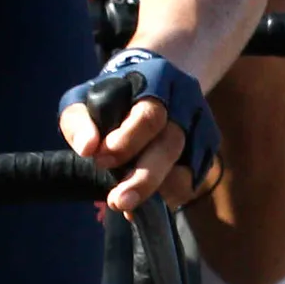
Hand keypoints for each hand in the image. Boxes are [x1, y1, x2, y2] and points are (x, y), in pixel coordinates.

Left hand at [59, 47, 218, 212]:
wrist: (145, 88)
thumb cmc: (109, 98)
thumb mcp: (83, 99)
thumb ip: (79, 121)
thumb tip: (87, 148)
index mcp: (158, 79)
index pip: (150, 115)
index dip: (127, 141)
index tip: (99, 160)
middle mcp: (186, 102)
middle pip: (172, 143)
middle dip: (144, 177)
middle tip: (118, 201)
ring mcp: (200, 127)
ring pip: (186, 168)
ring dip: (156, 191)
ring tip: (127, 204)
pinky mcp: (205, 151)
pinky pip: (191, 181)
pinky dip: (167, 195)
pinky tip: (145, 201)